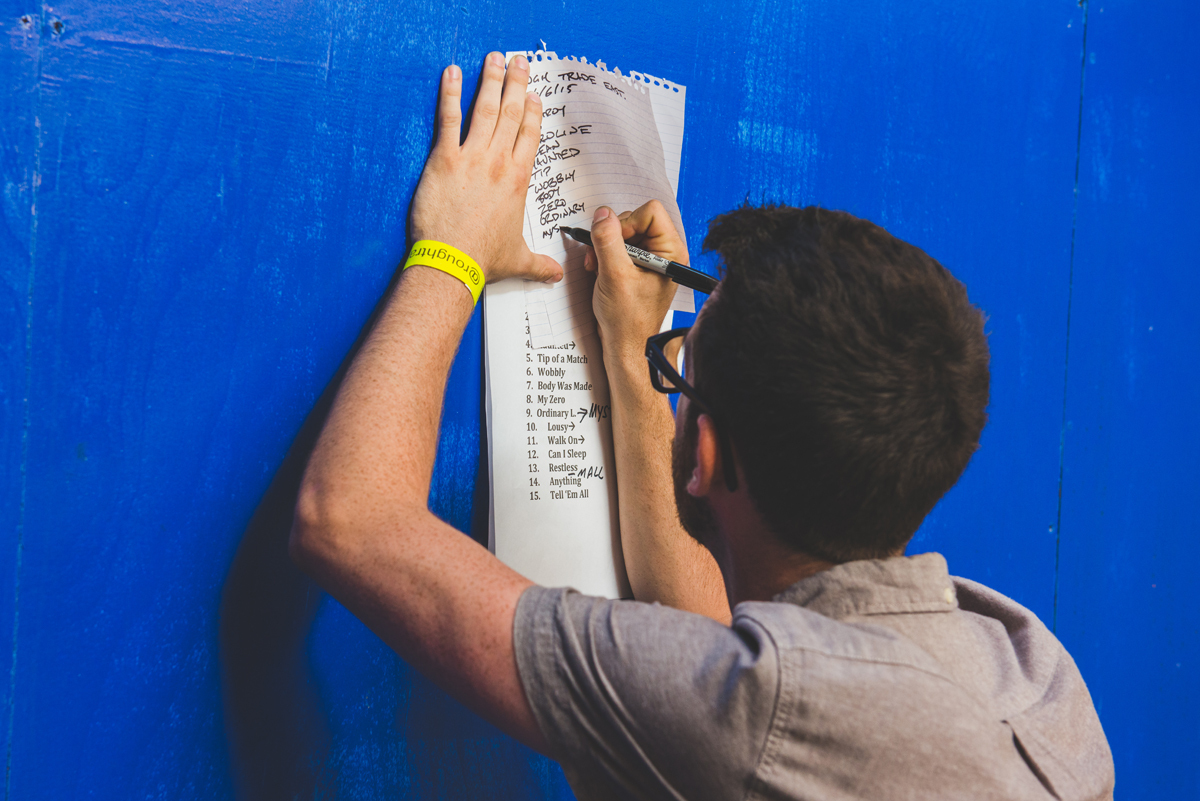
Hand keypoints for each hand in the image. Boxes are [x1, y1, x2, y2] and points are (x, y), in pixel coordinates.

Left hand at [410, 54, 561, 284]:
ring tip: (494, 58)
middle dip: (516, 85)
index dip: (532, 113)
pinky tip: (452, 73)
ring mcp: (472, 158)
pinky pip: (449, 119)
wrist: (454, 262)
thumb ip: (539, 265)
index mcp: (518, 181)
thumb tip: (557, 275)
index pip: (529, 137)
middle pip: (511, 115)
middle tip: (519, 62)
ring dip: (491, 81)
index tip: (533, 96)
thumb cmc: (484, 260)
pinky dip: (450, 94)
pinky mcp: (445, 159)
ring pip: (485, 110)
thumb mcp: (518, 261)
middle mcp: (499, 163)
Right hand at [584, 201, 688, 361]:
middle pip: (635, 219)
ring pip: (624, 231)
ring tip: (598, 267)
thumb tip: (602, 214)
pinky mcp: (638, 266)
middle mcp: (664, 253)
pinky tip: (600, 270)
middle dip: (613, 236)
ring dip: (605, 246)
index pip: (650, 212)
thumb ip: (607, 241)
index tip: (614, 243)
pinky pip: (619, 245)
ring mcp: (650, 259)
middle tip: (600, 257)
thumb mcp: (614, 275)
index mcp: (671, 253)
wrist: (625, 345)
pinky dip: (605, 254)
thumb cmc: (628, 320)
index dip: (627, 223)